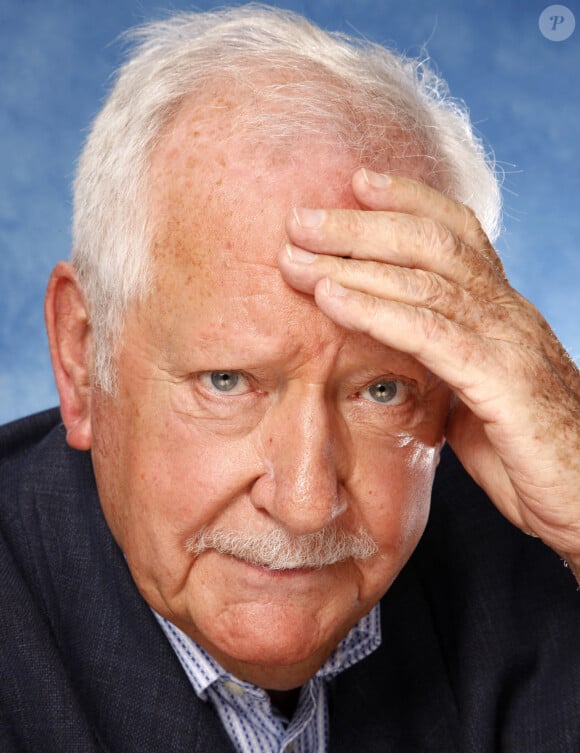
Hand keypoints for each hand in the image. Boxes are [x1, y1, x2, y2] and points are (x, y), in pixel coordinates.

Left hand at [277, 168, 579, 578]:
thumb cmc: (530, 453)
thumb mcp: (480, 396)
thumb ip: (446, 364)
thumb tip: (398, 355)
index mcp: (503, 312)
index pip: (459, 234)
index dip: (409, 200)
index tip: (357, 182)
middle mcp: (508, 314)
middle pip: (433, 242)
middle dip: (363, 223)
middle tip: (302, 215)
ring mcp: (508, 342)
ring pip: (426, 279)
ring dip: (354, 261)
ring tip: (297, 254)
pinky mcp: (501, 382)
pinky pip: (430, 334)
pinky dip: (376, 310)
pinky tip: (332, 298)